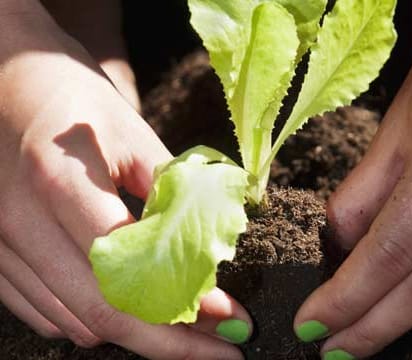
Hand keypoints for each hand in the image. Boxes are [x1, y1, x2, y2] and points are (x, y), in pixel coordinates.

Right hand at [0, 2, 249, 358]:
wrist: (7, 80)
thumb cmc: (75, 98)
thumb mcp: (133, 134)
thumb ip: (170, 195)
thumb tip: (207, 253)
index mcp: (57, 182)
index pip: (128, 271)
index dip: (185, 307)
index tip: (231, 319)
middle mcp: (18, 223)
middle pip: (100, 314)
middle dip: (168, 342)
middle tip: (221, 342)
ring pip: (73, 322)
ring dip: (135, 331)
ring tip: (186, 324)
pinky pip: (45, 313)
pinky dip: (94, 320)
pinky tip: (132, 308)